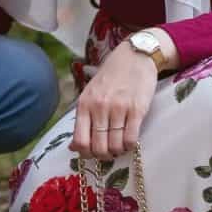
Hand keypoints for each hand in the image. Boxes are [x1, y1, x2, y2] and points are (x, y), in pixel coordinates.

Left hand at [70, 40, 156, 158]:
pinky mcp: (137, 109)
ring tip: (120, 145)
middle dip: (104, 155)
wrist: (133, 56)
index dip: (86, 154)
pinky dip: (130, 146)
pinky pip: (131, 139)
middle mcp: (99, 107)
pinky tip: (130, 140)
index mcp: (84, 104)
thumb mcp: (90, 93)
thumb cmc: (110, 76)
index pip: (80, 141)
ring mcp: (118, 108)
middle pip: (98, 147)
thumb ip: (83, 119)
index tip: (93, 153)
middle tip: (109, 151)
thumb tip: (74, 148)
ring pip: (115, 146)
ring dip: (117, 151)